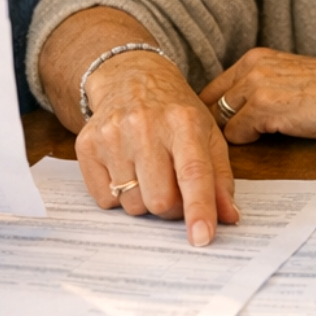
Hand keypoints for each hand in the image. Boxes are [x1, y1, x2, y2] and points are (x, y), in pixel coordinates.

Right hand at [76, 51, 238, 244]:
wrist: (129, 77)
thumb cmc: (174, 111)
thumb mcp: (207, 134)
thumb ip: (220, 178)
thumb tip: (229, 217)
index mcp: (183, 122)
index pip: (193, 173)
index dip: (198, 208)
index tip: (201, 238)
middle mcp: (145, 125)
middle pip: (159, 199)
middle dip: (171, 207)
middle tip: (173, 189)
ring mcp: (112, 134)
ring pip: (132, 204)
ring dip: (144, 200)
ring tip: (148, 172)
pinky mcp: (86, 145)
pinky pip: (104, 199)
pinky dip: (118, 195)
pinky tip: (125, 168)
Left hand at [199, 47, 315, 142]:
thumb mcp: (286, 77)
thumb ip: (260, 86)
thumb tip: (235, 111)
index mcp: (255, 58)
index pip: (214, 87)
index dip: (212, 110)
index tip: (215, 127)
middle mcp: (251, 67)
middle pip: (211, 104)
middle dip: (215, 125)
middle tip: (225, 142)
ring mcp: (256, 85)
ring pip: (221, 120)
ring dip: (233, 134)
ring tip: (251, 141)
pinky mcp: (264, 106)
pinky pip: (236, 134)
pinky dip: (249, 141)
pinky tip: (271, 136)